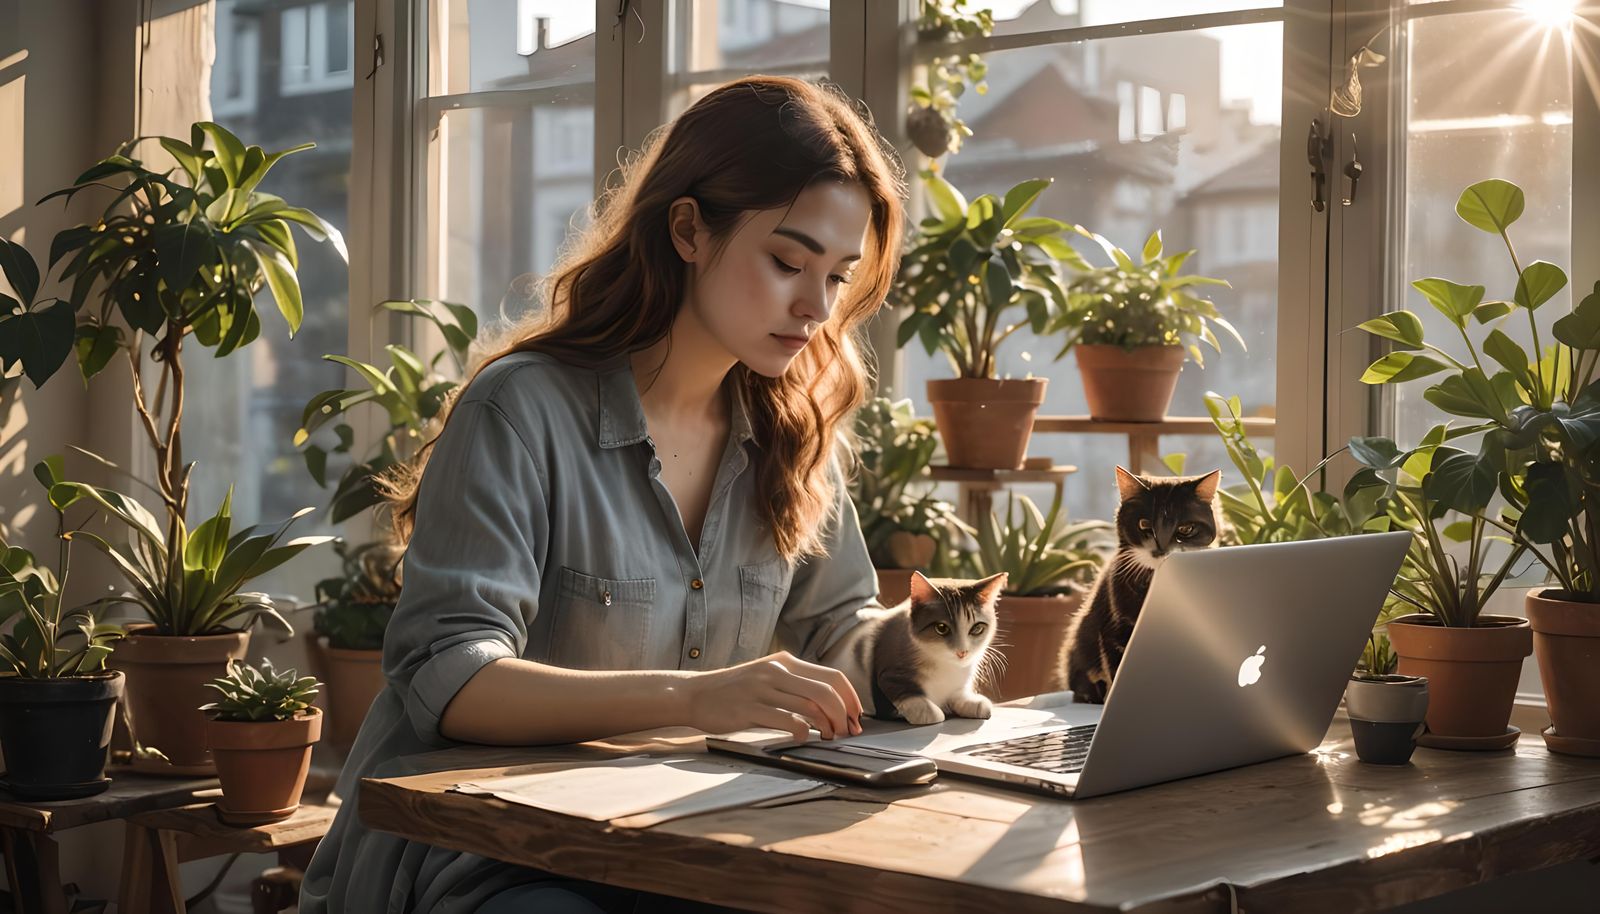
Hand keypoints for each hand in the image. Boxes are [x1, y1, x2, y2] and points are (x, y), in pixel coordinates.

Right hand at [686, 651, 864, 743]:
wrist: (694, 694)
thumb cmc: (733, 691)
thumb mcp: (766, 676)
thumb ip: (793, 684)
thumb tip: (829, 703)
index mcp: (785, 662)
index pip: (832, 676)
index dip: (850, 699)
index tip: (855, 717)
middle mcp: (776, 671)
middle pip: (827, 691)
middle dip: (844, 715)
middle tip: (846, 732)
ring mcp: (763, 689)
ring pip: (811, 706)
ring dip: (827, 726)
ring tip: (827, 737)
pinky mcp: (750, 709)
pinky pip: (787, 721)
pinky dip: (802, 733)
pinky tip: (801, 738)